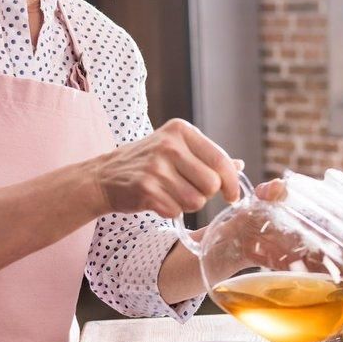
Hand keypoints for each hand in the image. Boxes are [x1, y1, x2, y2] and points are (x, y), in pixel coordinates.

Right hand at [91, 119, 240, 217]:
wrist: (103, 176)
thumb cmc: (147, 163)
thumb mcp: (176, 149)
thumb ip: (207, 157)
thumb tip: (239, 165)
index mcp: (181, 130)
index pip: (221, 160)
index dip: (231, 183)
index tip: (232, 195)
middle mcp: (169, 145)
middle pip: (211, 184)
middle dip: (205, 195)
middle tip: (189, 191)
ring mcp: (155, 166)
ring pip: (196, 200)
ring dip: (187, 204)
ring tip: (171, 194)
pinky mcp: (145, 188)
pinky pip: (176, 211)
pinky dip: (170, 211)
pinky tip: (158, 200)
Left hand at [253, 179, 342, 274]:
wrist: (237, 239)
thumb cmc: (253, 213)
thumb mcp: (260, 199)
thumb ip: (269, 191)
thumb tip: (277, 187)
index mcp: (314, 210)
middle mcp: (319, 231)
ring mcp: (313, 251)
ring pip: (341, 259)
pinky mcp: (303, 269)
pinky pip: (323, 275)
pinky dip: (337, 281)